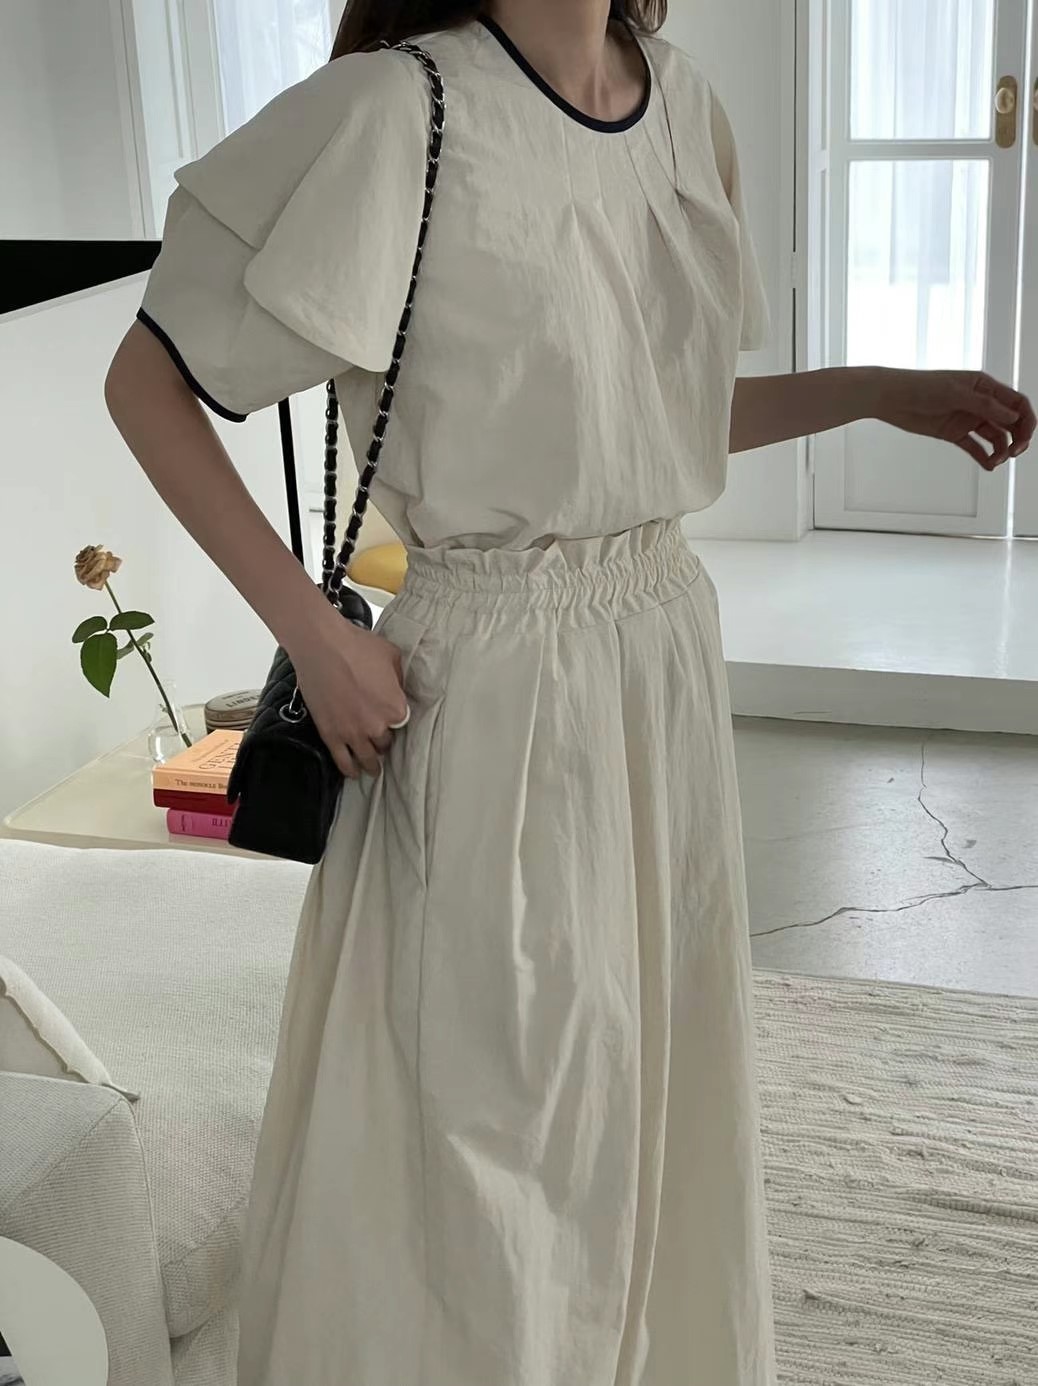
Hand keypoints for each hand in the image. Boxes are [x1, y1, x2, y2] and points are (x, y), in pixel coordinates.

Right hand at [287, 606, 408, 780]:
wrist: (322, 647)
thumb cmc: (357, 647)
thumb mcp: (392, 656)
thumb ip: (399, 678)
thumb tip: (397, 688)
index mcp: (395, 708)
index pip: (402, 725)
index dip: (394, 722)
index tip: (391, 723)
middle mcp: (377, 726)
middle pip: (384, 743)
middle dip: (383, 742)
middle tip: (381, 743)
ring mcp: (353, 733)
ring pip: (366, 759)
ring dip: (370, 765)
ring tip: (372, 770)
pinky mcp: (331, 735)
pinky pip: (343, 760)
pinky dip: (349, 769)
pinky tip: (353, 773)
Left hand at [869, 367, 1034, 470]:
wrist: (892, 398)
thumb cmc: (922, 386)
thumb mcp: (956, 393)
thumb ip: (985, 405)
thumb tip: (1013, 417)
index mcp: (985, 387)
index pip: (1016, 403)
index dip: (1026, 420)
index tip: (1025, 438)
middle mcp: (980, 402)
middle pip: (1010, 421)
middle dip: (1017, 437)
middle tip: (1014, 453)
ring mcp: (967, 418)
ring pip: (994, 436)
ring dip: (1000, 449)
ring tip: (996, 461)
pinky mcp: (954, 433)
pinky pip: (975, 446)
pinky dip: (984, 456)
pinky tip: (989, 466)